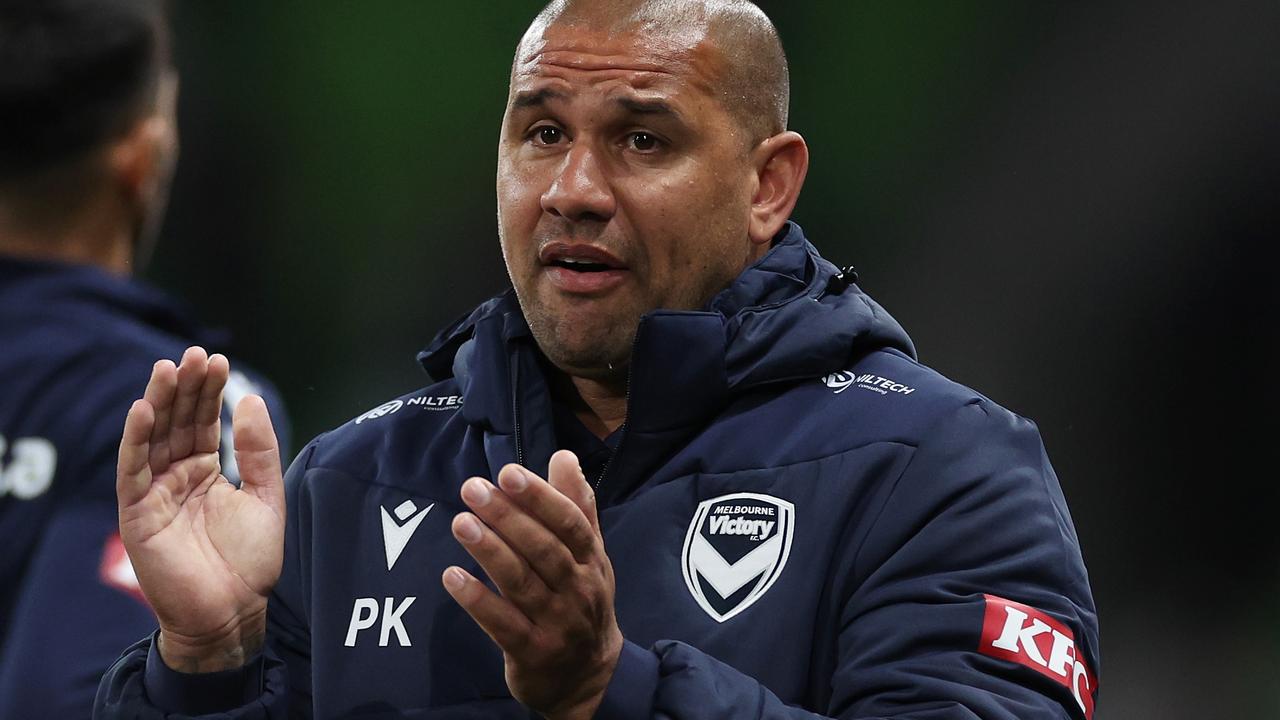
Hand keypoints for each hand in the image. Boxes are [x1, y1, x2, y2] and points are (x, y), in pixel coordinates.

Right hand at [116, 346, 284, 672]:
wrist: (235, 612)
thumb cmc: (250, 562)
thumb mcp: (265, 496)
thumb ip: (259, 450)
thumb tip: (251, 399)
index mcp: (206, 471)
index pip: (204, 421)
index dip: (210, 391)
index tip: (218, 359)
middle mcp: (177, 476)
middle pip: (177, 422)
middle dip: (185, 388)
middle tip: (194, 354)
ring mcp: (155, 493)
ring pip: (152, 438)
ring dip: (158, 402)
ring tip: (168, 368)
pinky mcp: (138, 514)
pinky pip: (132, 471)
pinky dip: (134, 439)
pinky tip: (142, 410)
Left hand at [443, 450, 622, 719]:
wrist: (590, 677)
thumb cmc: (583, 602)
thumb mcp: (591, 555)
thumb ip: (576, 506)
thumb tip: (563, 457)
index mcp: (591, 560)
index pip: (569, 523)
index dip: (540, 497)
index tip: (508, 473)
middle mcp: (577, 590)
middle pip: (543, 549)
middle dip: (508, 517)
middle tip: (474, 489)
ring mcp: (555, 623)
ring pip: (521, 583)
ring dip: (489, 551)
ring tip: (460, 522)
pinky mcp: (531, 652)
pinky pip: (502, 624)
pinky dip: (477, 600)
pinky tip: (452, 576)